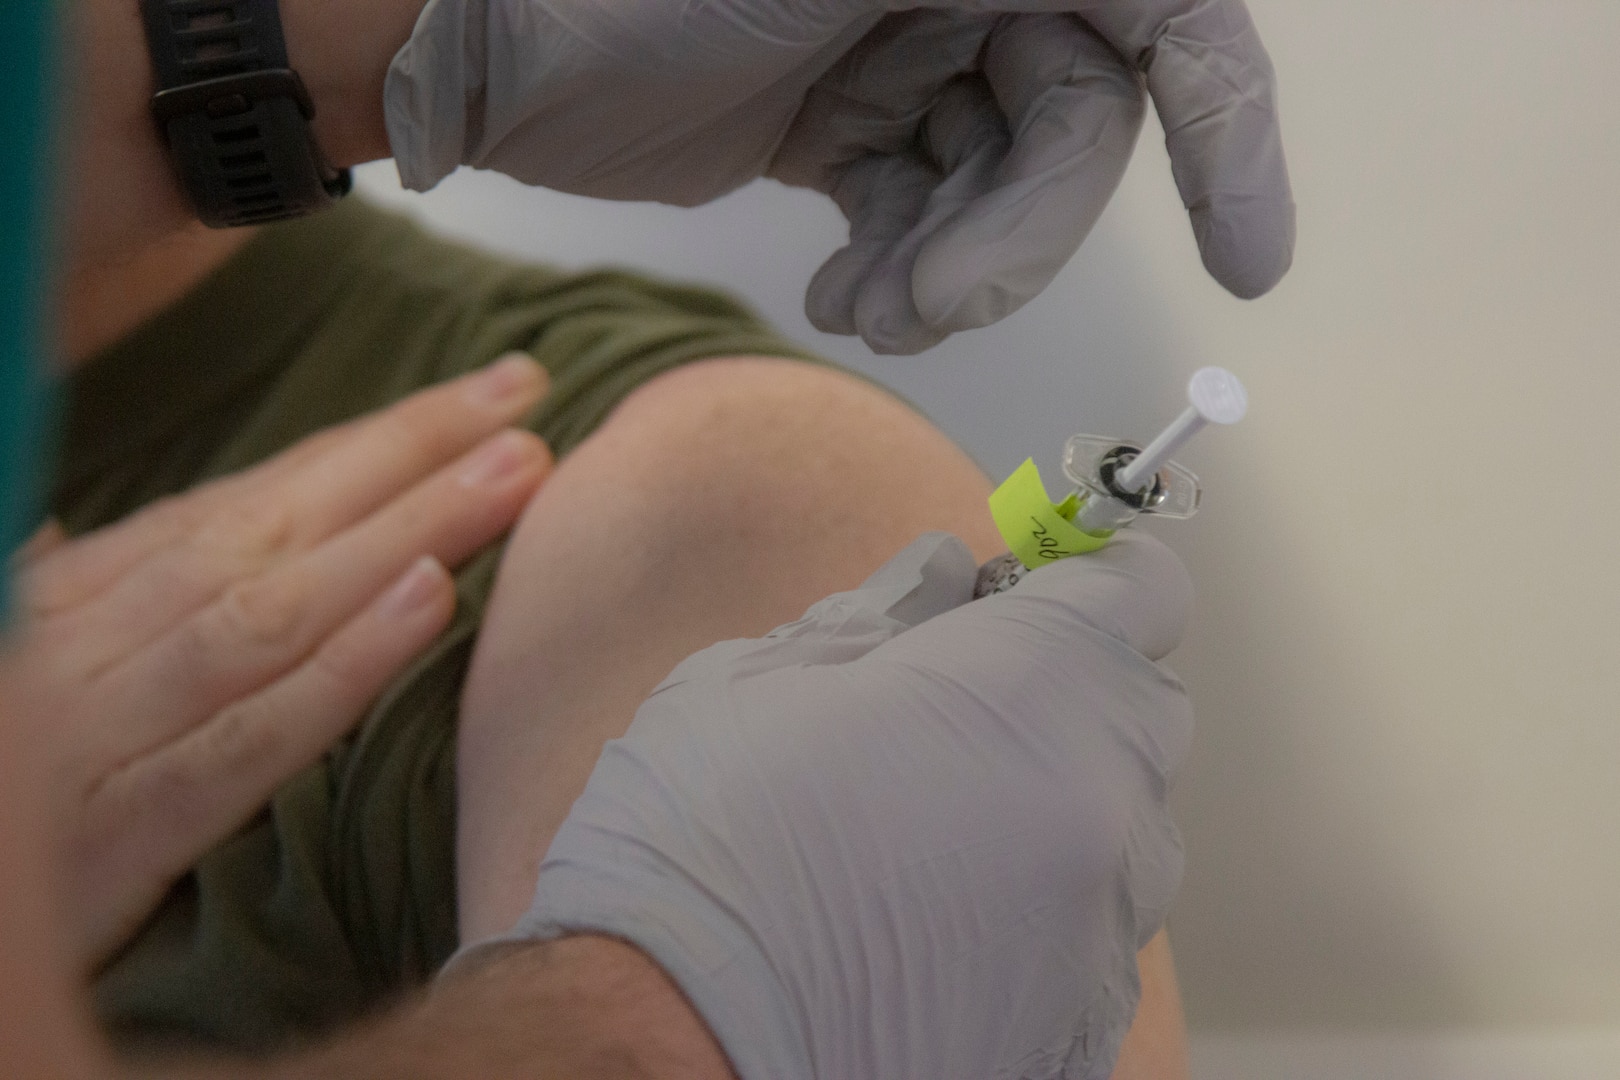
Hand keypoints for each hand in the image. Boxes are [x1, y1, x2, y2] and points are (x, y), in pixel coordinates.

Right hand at [6, 355, 552, 969]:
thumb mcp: (16, 676)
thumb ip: (75, 598)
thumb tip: (66, 522)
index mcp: (72, 600)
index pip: (248, 498)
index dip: (374, 442)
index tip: (482, 397)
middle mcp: (88, 645)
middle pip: (277, 528)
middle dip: (410, 456)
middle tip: (523, 401)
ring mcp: (101, 734)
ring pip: (277, 607)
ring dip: (406, 530)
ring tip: (512, 477)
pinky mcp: (121, 834)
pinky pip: (251, 737)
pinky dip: (343, 664)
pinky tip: (430, 599)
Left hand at [384, 0, 1292, 352]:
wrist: (486, 41)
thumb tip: (1162, 20)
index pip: (1163, 14)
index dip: (1229, 127)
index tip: (1251, 256)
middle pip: (1074, 122)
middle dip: (1018, 229)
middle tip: (936, 301)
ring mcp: (904, 48)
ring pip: (1000, 184)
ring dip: (954, 266)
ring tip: (872, 311)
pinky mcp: (848, 123)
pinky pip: (924, 212)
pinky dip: (902, 268)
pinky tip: (850, 296)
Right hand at [495, 530, 1193, 1079]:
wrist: (672, 1055)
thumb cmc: (701, 860)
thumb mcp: (761, 681)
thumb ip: (881, 615)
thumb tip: (943, 577)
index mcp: (1035, 692)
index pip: (1140, 589)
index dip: (1084, 575)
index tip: (1029, 586)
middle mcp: (1102, 811)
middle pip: (1139, 710)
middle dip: (1066, 690)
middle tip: (952, 708)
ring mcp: (1101, 934)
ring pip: (1121, 831)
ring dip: (1054, 804)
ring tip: (926, 830)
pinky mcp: (1082, 1030)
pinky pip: (1091, 935)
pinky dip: (1036, 911)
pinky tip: (931, 923)